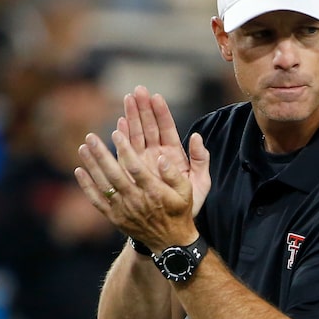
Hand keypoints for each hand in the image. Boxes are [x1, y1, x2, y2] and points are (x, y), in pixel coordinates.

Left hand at [74, 129, 197, 252]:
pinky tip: (79, 171)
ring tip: (83, 148)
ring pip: (103, 185)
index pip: (136, 168)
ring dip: (91, 166)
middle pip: (114, 175)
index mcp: (154, 191)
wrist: (169, 242)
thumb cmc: (178, 211)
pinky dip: (87, 187)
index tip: (116, 133)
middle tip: (91, 137)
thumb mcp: (187, 192)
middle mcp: (136, 200)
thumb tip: (162, 158)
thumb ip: (174, 174)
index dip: (125, 150)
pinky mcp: (114, 217)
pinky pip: (97, 201)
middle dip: (101, 154)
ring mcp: (123, 210)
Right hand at [119, 86, 210, 216]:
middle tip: (137, 90)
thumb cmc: (187, 205)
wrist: (170, 227)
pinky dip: (120, 141)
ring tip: (126, 100)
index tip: (155, 96)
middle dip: (143, 108)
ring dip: (130, 118)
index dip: (161, 112)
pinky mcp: (131, 173)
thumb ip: (200, 160)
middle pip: (149, 127)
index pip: (166, 128)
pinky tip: (117, 127)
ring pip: (135, 136)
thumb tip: (196, 137)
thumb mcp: (200, 183)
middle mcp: (156, 155)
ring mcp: (143, 163)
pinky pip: (124, 155)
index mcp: (174, 155)